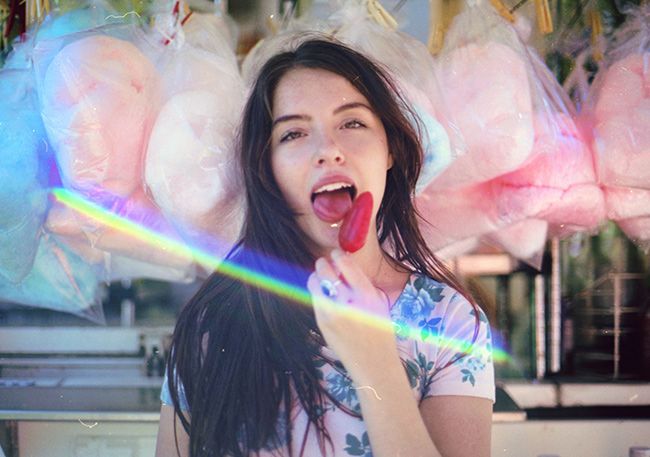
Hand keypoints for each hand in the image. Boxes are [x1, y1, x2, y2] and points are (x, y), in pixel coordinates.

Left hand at [307, 249, 399, 382]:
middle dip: (323, 263)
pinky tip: (324, 295)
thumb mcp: (380, 304)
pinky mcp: (322, 323)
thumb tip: (344, 267)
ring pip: (315, 283)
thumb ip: (363, 285)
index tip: (336, 253)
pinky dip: (318, 293)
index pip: (346, 264)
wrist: (373, 364)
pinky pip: (315, 299)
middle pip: (325, 270)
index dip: (338, 255)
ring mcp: (332, 313)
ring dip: (317, 276)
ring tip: (322, 277)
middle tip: (325, 263)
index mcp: (367, 295)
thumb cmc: (380, 332)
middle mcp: (348, 302)